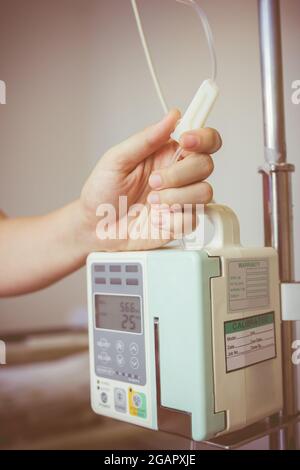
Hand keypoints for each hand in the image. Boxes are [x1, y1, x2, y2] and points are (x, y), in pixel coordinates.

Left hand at [80, 109, 221, 250]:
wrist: (96, 228)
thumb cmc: (101, 193)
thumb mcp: (117, 160)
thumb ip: (146, 138)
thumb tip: (172, 116)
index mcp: (166, 154)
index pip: (202, 139)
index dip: (203, 137)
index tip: (186, 141)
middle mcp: (178, 175)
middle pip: (206, 165)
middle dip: (179, 174)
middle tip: (154, 182)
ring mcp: (181, 200)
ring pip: (204, 192)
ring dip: (176, 198)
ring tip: (152, 202)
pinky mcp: (181, 223)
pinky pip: (193, 219)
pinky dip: (172, 220)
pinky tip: (154, 219)